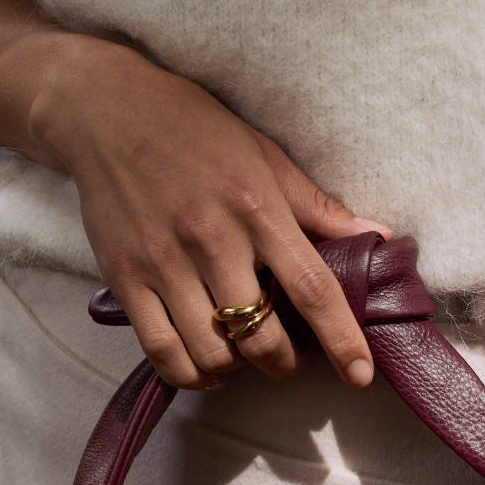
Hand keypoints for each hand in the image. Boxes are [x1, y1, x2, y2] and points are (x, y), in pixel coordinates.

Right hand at [33, 42, 391, 390]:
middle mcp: (211, 238)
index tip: (361, 373)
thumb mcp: (267, 158)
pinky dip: (190, 374)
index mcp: (256, 206)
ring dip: (237, 368)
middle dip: (284, 362)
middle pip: (260, 337)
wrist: (106, 110)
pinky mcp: (125, 277)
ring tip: (244, 354)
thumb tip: (378, 238)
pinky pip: (161, 352)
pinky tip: (205, 365)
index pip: (311, 288)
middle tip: (289, 355)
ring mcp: (163, 261)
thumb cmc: (197, 131)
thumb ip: (319, 209)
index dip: (341, 338)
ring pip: (212, 354)